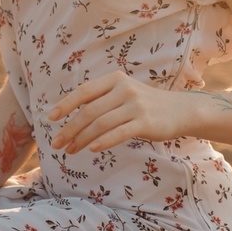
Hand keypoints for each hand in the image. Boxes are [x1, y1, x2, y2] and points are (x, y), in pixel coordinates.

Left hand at [48, 69, 185, 153]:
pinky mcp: (145, 122)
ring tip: (70, 150)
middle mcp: (124, 89)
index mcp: (114, 79)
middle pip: (89, 111)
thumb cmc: (145, 105)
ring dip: (81, 139)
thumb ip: (101, 99)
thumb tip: (70, 116)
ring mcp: (135, 106)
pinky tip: (92, 149)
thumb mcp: (123, 93)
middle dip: (69, 128)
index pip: (84, 91)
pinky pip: (118, 133)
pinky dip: (103, 141)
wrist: (180, 110)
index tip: (51, 119)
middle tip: (56, 143)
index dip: (65, 105)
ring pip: (100, 123)